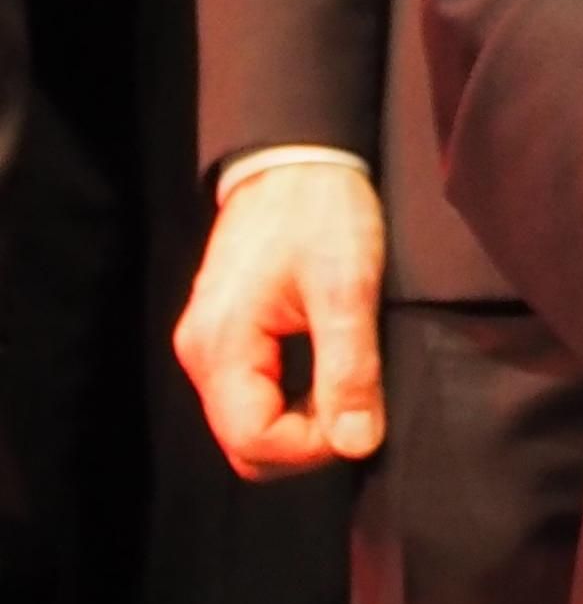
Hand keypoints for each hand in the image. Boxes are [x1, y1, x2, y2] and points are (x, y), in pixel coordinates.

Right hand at [174, 163, 387, 478]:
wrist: (296, 156)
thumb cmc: (320, 211)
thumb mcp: (347, 287)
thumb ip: (349, 368)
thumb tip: (356, 444)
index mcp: (220, 345)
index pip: (255, 442)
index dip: (313, 447)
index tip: (361, 414)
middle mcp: (201, 353)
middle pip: (246, 445)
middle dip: (306, 443)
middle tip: (357, 404)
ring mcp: (209, 346)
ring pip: (250, 425)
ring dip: (301, 424)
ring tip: (346, 383)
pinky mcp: (227, 336)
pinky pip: (253, 396)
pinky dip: (292, 402)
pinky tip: (328, 374)